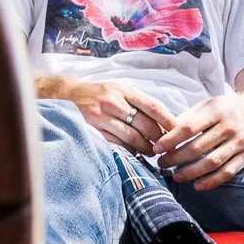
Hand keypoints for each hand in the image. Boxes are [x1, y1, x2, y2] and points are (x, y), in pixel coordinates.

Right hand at [39, 75, 175, 155]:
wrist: (65, 94)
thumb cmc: (98, 94)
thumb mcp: (118, 90)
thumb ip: (138, 102)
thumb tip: (164, 120)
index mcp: (124, 90)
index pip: (153, 106)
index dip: (167, 120)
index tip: (178, 130)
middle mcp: (113, 101)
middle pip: (145, 125)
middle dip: (158, 139)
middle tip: (165, 146)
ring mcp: (101, 117)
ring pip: (132, 138)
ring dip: (145, 148)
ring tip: (151, 152)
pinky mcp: (93, 130)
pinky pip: (117, 145)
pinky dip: (128, 152)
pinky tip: (134, 154)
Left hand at [152, 90, 243, 190]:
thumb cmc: (227, 108)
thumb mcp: (208, 104)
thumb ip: (188, 117)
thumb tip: (163, 134)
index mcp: (217, 110)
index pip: (188, 128)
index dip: (170, 140)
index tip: (156, 149)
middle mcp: (230, 126)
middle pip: (197, 147)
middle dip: (176, 158)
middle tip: (161, 164)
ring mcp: (240, 142)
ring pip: (211, 162)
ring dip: (190, 172)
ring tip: (175, 176)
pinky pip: (228, 172)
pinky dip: (211, 181)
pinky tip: (197, 186)